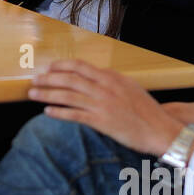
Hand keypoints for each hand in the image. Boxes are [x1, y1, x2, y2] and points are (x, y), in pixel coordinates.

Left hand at [28, 60, 181, 156]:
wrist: (160, 129)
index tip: (48, 67)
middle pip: (69, 78)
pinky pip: (74, 115)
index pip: (80, 66)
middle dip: (48, 78)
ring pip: (68, 95)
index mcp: (111, 77)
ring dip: (47, 94)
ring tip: (32, 94)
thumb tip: (94, 76)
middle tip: (34, 80)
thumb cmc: (147, 110)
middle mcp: (105, 88)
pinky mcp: (101, 121)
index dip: (60, 65)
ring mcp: (102, 104)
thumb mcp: (129, 87)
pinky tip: (47, 112)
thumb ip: (110, 81)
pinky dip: (58, 112)